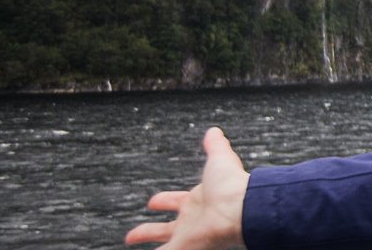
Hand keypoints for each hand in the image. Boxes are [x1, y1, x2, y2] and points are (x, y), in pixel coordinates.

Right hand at [127, 127, 248, 248]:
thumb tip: (214, 132)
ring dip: (146, 243)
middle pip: (164, 229)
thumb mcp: (219, 159)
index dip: (164, 200)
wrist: (239, 208)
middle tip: (134, 234)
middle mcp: (191, 221)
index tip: (153, 201)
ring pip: (161, 245)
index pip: (176, 202)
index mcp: (198, 201)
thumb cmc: (232, 185)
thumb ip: (215, 146)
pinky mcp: (183, 249)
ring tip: (131, 244)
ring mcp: (187, 237)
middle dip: (148, 231)